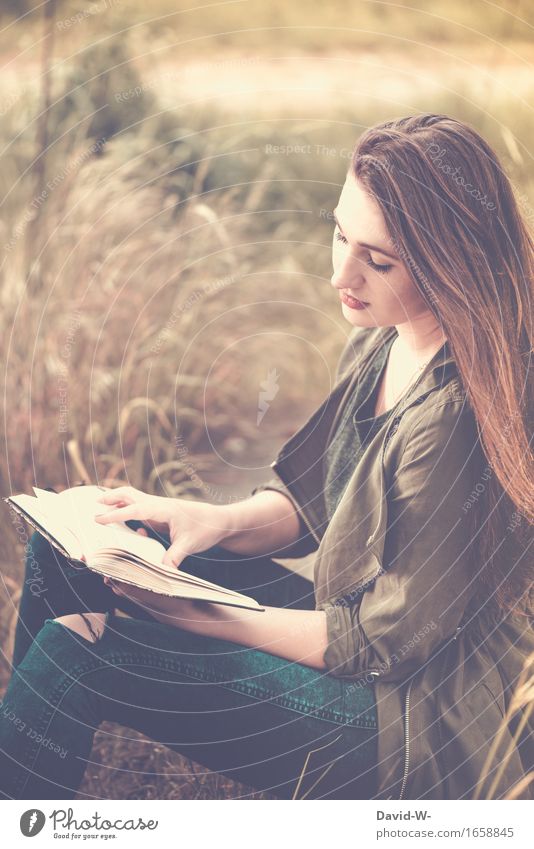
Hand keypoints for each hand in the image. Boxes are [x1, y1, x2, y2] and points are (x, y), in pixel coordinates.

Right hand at [95, 486, 234, 568]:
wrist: (220, 521)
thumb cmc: (206, 528)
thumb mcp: (189, 545)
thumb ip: (173, 558)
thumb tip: (161, 572)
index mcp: (163, 508)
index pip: (134, 509)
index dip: (115, 515)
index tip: (98, 519)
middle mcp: (159, 504)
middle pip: (130, 494)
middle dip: (111, 498)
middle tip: (94, 506)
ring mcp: (159, 507)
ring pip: (133, 499)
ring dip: (117, 501)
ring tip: (101, 508)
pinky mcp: (161, 513)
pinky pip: (139, 508)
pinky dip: (127, 510)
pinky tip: (123, 522)